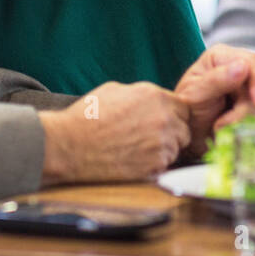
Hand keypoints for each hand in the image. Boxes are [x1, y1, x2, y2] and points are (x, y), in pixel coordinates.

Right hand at [38, 81, 188, 184]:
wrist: (69, 145)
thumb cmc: (86, 117)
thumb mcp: (114, 90)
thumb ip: (141, 94)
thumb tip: (151, 100)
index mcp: (155, 96)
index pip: (183, 107)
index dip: (172, 115)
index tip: (161, 122)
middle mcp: (164, 117)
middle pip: (185, 127)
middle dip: (172, 132)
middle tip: (149, 138)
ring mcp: (162, 143)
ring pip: (178, 147)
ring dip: (165, 149)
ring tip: (139, 149)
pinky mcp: (156, 165)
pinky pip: (166, 164)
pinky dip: (156, 164)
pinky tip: (135, 160)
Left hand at [173, 44, 254, 158]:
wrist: (186, 137)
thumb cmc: (184, 111)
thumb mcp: (195, 95)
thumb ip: (216, 81)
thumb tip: (242, 67)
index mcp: (220, 57)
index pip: (252, 62)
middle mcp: (237, 68)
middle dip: (246, 110)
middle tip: (223, 126)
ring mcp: (247, 89)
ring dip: (243, 122)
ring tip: (219, 130)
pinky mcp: (253, 108)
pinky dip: (247, 128)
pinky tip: (229, 133)